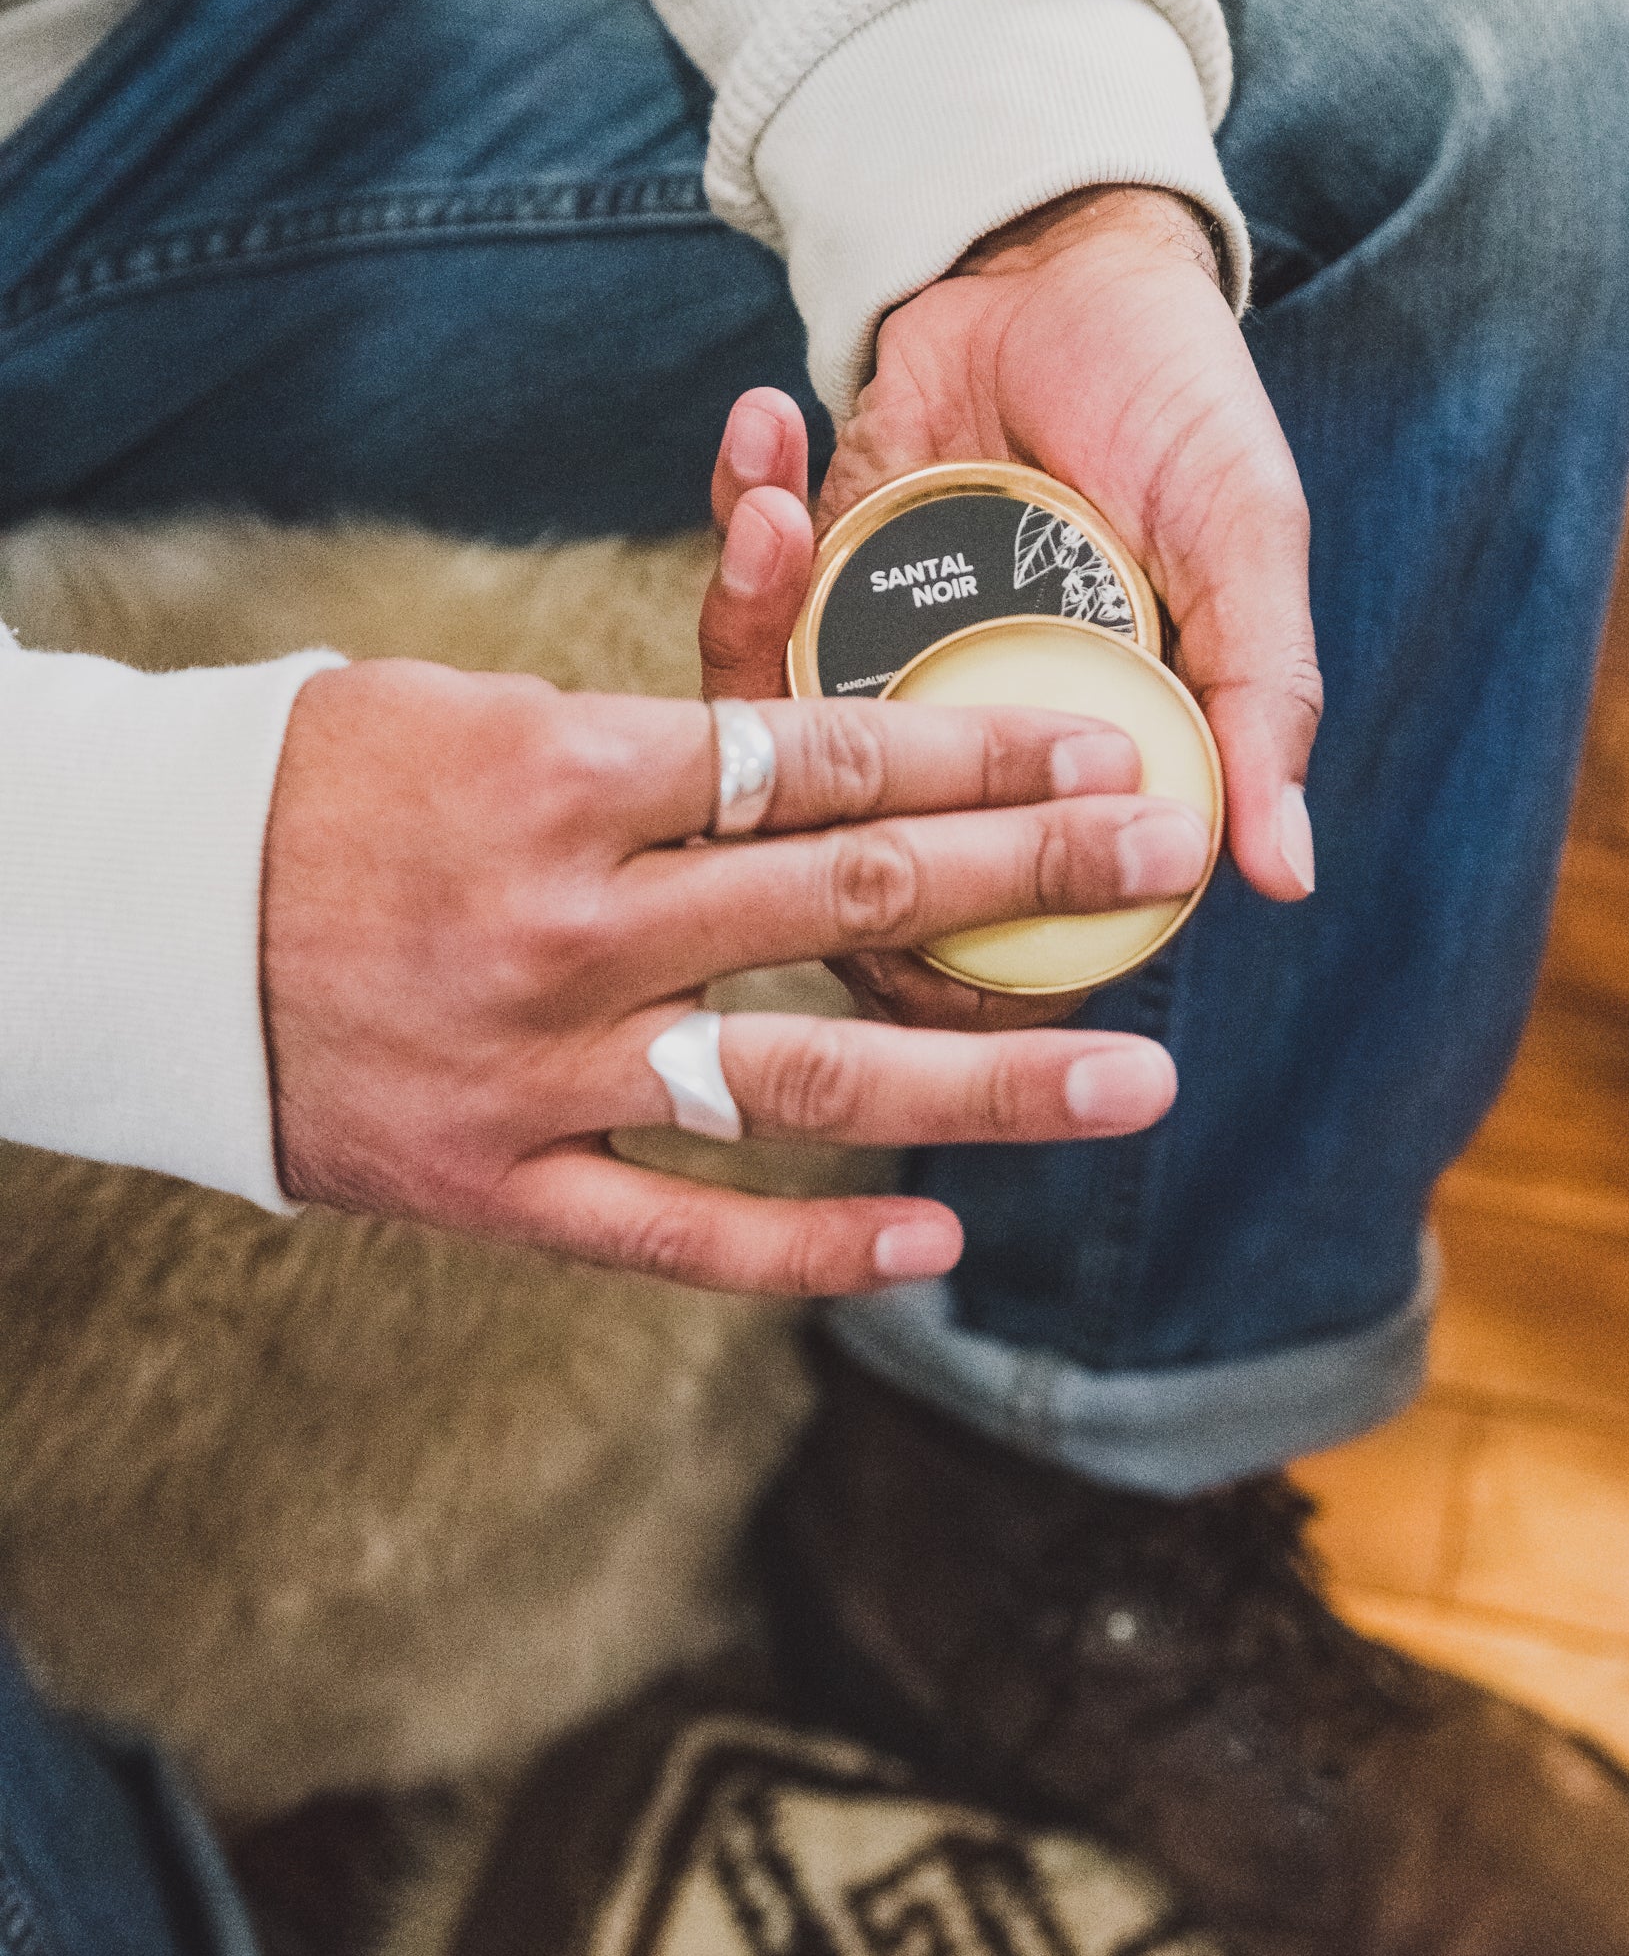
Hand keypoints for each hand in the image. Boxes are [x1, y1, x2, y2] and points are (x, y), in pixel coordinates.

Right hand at [261, 660, 1202, 1292]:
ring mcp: (543, 1065)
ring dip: (983, 1077)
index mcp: (567, 777)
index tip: (1099, 743)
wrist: (130, 922)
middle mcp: (576, 921)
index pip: (814, 755)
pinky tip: (934, 1239)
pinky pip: (679, 1227)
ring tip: (1134, 1082)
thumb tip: (788, 759)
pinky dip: (808, 1241)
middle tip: (1170, 864)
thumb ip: (635, 746)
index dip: (975, 747)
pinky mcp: (498, 1184)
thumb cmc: (307, 786)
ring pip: (801, 1071)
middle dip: (1030, 874)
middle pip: (848, 893)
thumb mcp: (468, 713)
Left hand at [699, 187, 1319, 1024]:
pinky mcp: (808, 578)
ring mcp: (880, 667)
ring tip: (775, 511)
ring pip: (775, 738)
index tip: (910, 911)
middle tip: (813, 691)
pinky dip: (736, 518)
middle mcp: (969, 747)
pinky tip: (764, 434)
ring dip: (752, 619)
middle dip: (816, 781)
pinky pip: (742, 596)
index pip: (1007, 925)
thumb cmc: (1175, 404)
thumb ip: (1260, 702)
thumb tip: (1282, 878)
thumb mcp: (1244, 544)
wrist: (1067, 259)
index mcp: (1078, 772)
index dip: (953, 953)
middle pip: (860, 852)